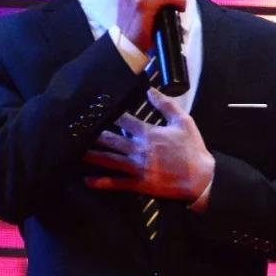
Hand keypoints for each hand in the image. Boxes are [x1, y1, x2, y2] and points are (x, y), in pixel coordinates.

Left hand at [83, 85, 213, 204]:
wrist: (201, 179)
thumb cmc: (193, 149)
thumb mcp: (183, 121)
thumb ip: (165, 104)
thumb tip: (150, 90)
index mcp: (148, 133)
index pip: (123, 120)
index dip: (108, 113)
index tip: (94, 108)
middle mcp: (139, 150)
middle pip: (110, 140)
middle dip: (93, 134)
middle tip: (76, 129)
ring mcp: (137, 168)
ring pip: (109, 160)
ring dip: (91, 155)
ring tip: (75, 150)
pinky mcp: (139, 184)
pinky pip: (117, 183)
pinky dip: (101, 183)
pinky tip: (87, 180)